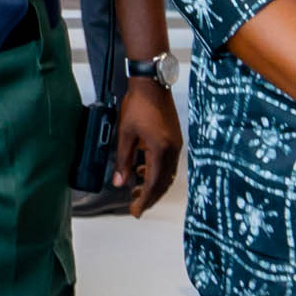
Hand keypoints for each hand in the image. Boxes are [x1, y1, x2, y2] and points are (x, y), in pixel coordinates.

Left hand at [110, 79, 182, 215]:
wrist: (152, 84)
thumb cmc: (138, 105)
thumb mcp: (125, 134)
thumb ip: (123, 161)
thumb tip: (119, 182)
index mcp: (161, 151)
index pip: (153, 184)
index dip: (144, 200)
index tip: (134, 211)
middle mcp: (172, 151)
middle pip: (163, 183)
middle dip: (149, 197)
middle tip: (136, 206)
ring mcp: (175, 145)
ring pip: (167, 174)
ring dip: (153, 185)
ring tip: (136, 190)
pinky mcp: (174, 139)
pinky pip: (168, 163)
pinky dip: (156, 172)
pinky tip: (143, 170)